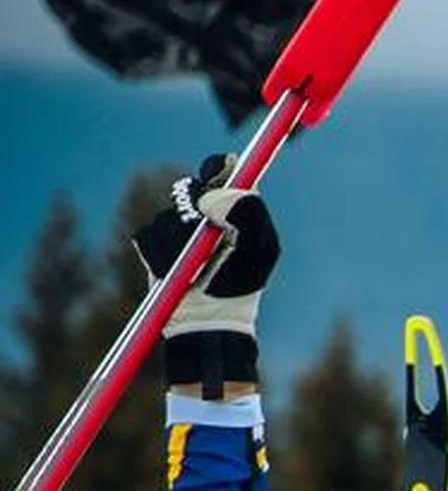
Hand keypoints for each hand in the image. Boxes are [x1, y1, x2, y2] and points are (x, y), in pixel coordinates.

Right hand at [131, 155, 278, 399]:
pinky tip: (176, 274)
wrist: (208, 321)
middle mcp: (206, 212)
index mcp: (236, 208)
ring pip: (167, 216)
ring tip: (196, 269)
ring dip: (180, 245)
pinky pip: (147, 236)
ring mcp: (177, 226)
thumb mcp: (258, 251)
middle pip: (189, 189)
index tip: (214, 180)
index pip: (224, 170)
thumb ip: (247, 215)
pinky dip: (161, 257)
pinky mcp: (153, 243)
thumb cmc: (240, 287)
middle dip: (195, 215)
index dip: (217, 169)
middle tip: (207, 240)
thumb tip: (210, 198)